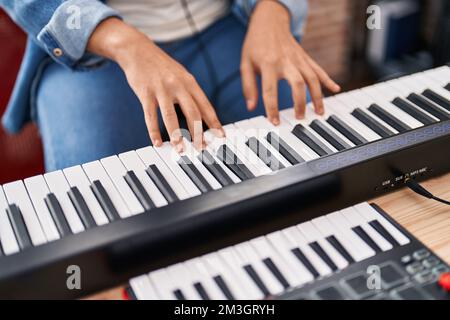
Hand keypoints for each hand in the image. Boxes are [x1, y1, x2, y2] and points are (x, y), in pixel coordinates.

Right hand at [88, 18, 223, 149]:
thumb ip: (191, 94)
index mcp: (189, 82)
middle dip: (198, 132)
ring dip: (176, 135)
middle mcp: (177, 85)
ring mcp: (161, 88)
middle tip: (202, 148)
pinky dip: (153, 131)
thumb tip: (203, 117)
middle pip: (192, 112)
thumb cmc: (162, 67)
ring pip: (170, 116)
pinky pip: (150, 115)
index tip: (221, 136)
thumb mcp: (181, 75)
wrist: (137, 50)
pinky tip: (156, 142)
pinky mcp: (145, 92)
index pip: (205, 105)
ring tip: (180, 149)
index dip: (214, 122)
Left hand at [241, 1, 340, 123]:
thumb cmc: (255, 45)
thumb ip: (248, 86)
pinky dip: (328, 80)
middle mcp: (286, 61)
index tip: (275, 122)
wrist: (269, 21)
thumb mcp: (245, 64)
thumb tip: (251, 107)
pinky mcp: (305, 57)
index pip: (270, 90)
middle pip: (298, 84)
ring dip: (317, 96)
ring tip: (319, 112)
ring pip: (312, 78)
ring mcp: (298, 59)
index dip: (272, 108)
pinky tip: (335, 89)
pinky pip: (319, 69)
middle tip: (299, 118)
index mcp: (268, 64)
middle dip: (300, 102)